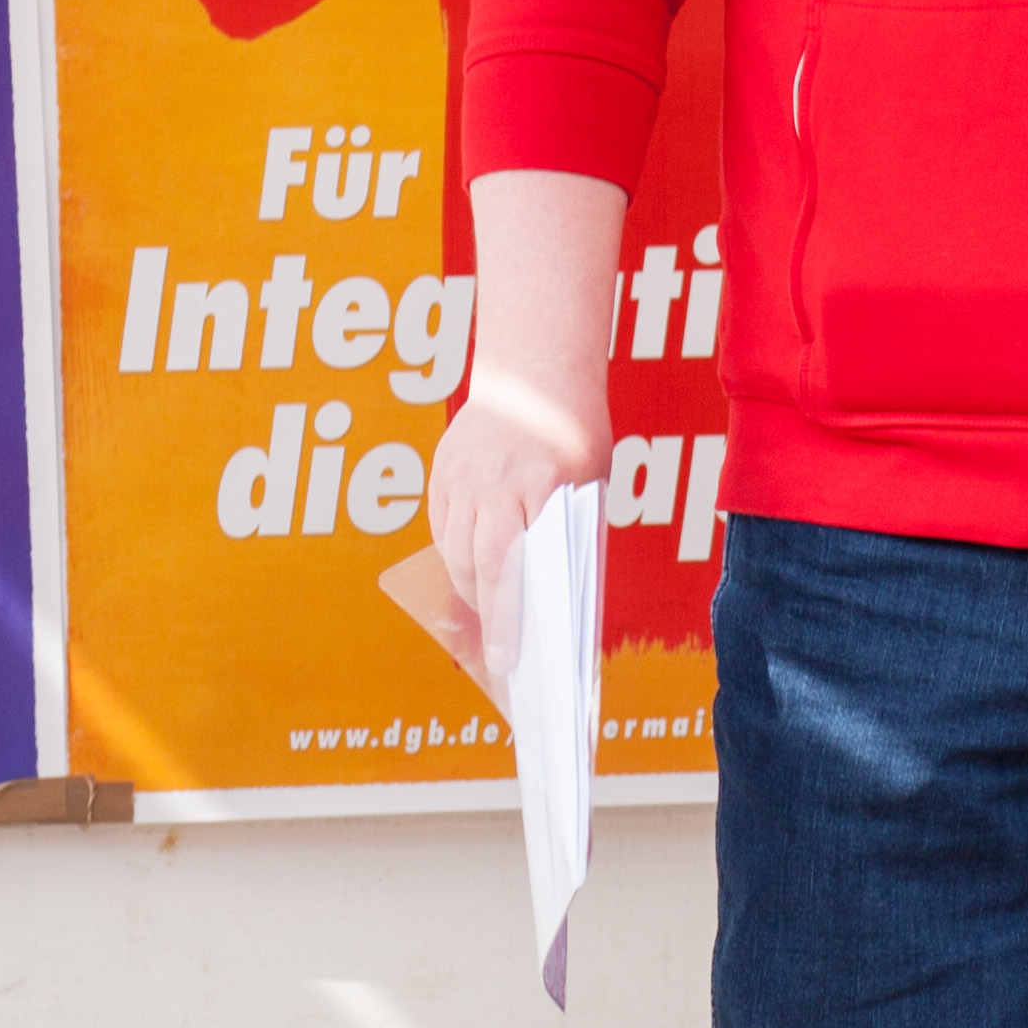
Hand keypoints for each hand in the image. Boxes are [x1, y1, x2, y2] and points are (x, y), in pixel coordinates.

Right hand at [428, 379, 604, 683]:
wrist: (535, 368)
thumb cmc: (574, 432)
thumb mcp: (587, 483)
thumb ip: (568, 534)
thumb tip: (557, 605)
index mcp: (535, 483)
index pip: (512, 566)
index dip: (507, 617)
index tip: (508, 658)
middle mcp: (488, 482)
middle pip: (476, 565)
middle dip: (487, 614)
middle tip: (500, 653)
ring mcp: (457, 477)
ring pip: (454, 552)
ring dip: (472, 587)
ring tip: (493, 619)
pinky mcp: (439, 473)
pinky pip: (444, 529)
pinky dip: (460, 556)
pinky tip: (477, 577)